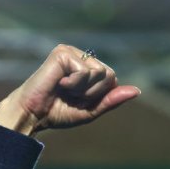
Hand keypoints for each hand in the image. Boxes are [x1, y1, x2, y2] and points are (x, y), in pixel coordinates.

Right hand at [0, 44, 140, 135]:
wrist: (32, 115)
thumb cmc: (57, 113)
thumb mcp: (91, 110)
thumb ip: (112, 100)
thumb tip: (137, 90)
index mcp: (88, 68)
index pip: (112, 80)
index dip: (98, 96)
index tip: (78, 100)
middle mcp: (81, 57)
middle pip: (109, 75)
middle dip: (93, 93)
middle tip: (71, 95)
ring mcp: (71, 52)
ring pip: (99, 73)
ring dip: (83, 89)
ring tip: (64, 89)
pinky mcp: (62, 52)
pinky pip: (85, 71)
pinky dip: (74, 84)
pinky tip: (59, 83)